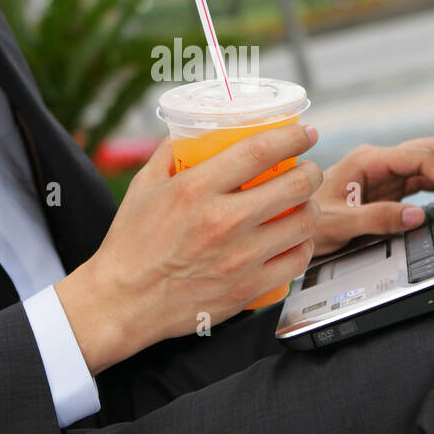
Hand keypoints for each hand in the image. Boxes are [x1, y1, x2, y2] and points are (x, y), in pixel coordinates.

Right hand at [57, 124, 323, 371]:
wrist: (124, 302)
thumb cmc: (131, 245)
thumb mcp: (144, 187)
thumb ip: (171, 154)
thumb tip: (194, 132)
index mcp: (196, 189)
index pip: (260, 151)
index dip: (292, 137)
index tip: (304, 133)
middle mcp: (223, 221)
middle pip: (294, 186)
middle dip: (309, 171)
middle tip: (306, 169)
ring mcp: (240, 258)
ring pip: (303, 223)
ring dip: (310, 208)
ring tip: (303, 204)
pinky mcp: (248, 288)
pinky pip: (296, 261)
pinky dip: (303, 246)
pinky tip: (296, 240)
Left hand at [309, 136, 433, 257]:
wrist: (290, 225)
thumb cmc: (308, 222)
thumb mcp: (340, 224)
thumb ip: (378, 219)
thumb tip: (417, 215)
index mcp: (367, 160)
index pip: (418, 157)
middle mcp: (378, 160)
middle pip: (430, 149)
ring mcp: (385, 172)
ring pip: (430, 161)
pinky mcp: (388, 186)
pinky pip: (422, 178)